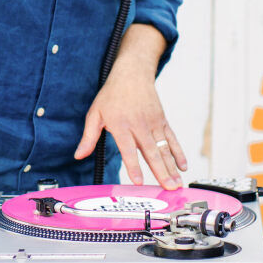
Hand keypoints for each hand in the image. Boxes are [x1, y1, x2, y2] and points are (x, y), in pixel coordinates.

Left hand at [74, 73, 186, 189]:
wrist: (132, 73)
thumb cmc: (112, 95)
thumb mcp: (95, 114)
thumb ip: (89, 137)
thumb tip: (79, 155)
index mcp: (121, 125)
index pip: (128, 149)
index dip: (134, 166)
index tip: (139, 181)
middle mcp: (140, 125)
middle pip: (151, 152)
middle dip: (161, 172)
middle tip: (168, 189)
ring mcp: (154, 123)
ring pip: (164, 148)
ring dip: (172, 167)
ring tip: (177, 184)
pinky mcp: (163, 121)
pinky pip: (172, 139)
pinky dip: (179, 153)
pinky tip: (183, 166)